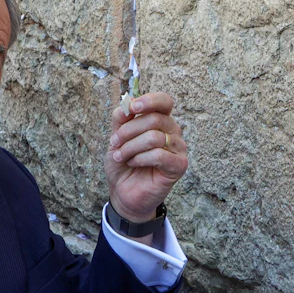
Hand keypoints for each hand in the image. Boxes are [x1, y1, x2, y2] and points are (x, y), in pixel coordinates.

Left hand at [105, 92, 187, 223]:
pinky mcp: (179, 166)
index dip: (149, 101)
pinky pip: (159, 155)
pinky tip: (134, 163)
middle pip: (154, 119)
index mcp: (160, 120)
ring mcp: (178, 149)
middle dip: (127, 131)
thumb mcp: (116, 137)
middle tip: (114, 143)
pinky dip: (140, 158)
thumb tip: (127, 102)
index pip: (164, 101)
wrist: (123, 191)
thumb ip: (121, 118)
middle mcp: (173, 132)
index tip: (132, 108)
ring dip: (130, 147)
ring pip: (154, 137)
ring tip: (119, 156)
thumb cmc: (122, 162)